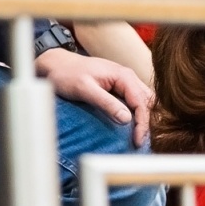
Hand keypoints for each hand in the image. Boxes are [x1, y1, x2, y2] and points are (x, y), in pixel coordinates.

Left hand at [35, 49, 153, 146]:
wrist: (56, 64)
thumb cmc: (68, 75)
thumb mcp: (85, 89)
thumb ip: (106, 103)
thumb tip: (127, 119)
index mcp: (123, 75)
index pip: (141, 103)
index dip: (142, 124)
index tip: (137, 141)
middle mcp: (128, 76)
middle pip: (148, 102)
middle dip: (147, 122)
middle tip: (140, 142)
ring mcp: (124, 80)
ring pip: (144, 101)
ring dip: (144, 118)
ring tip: (139, 137)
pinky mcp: (119, 86)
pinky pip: (135, 100)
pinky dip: (137, 113)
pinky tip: (134, 125)